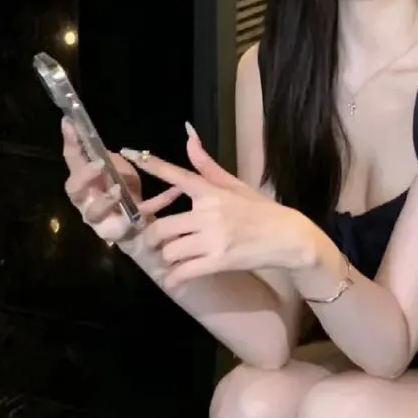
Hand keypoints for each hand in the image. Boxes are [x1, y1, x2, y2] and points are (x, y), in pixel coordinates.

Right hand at [62, 119, 152, 244]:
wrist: (142, 233)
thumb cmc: (125, 196)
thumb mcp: (119, 171)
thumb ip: (107, 157)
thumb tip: (97, 138)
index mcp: (86, 185)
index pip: (73, 162)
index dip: (70, 143)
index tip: (70, 122)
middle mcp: (88, 204)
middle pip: (75, 192)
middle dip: (84, 177)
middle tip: (99, 164)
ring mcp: (102, 223)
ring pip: (95, 215)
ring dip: (106, 200)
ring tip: (119, 190)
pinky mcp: (123, 235)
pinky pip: (138, 219)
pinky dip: (156, 204)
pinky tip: (174, 191)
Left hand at [124, 129, 313, 289]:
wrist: (287, 237)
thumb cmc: (259, 210)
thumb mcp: (234, 184)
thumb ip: (206, 165)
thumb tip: (189, 137)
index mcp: (211, 191)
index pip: (177, 174)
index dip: (152, 165)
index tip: (130, 154)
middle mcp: (209, 212)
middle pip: (161, 227)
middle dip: (154, 238)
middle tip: (157, 242)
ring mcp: (213, 238)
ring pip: (170, 251)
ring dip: (167, 258)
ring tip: (174, 259)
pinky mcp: (219, 261)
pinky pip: (184, 272)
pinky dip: (175, 279)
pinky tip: (175, 280)